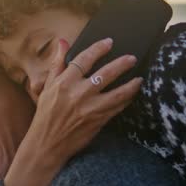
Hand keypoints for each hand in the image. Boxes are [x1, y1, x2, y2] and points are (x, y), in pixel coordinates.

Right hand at [27, 37, 142, 164]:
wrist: (47, 143)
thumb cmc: (46, 113)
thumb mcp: (47, 86)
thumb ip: (58, 63)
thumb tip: (63, 42)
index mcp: (64, 82)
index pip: (85, 59)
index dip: (99, 48)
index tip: (109, 42)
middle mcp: (78, 93)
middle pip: (106, 73)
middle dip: (122, 64)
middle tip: (132, 58)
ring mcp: (90, 108)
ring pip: (117, 93)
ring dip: (131, 85)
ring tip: (139, 78)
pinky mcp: (98, 121)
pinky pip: (117, 108)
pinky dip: (126, 100)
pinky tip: (131, 95)